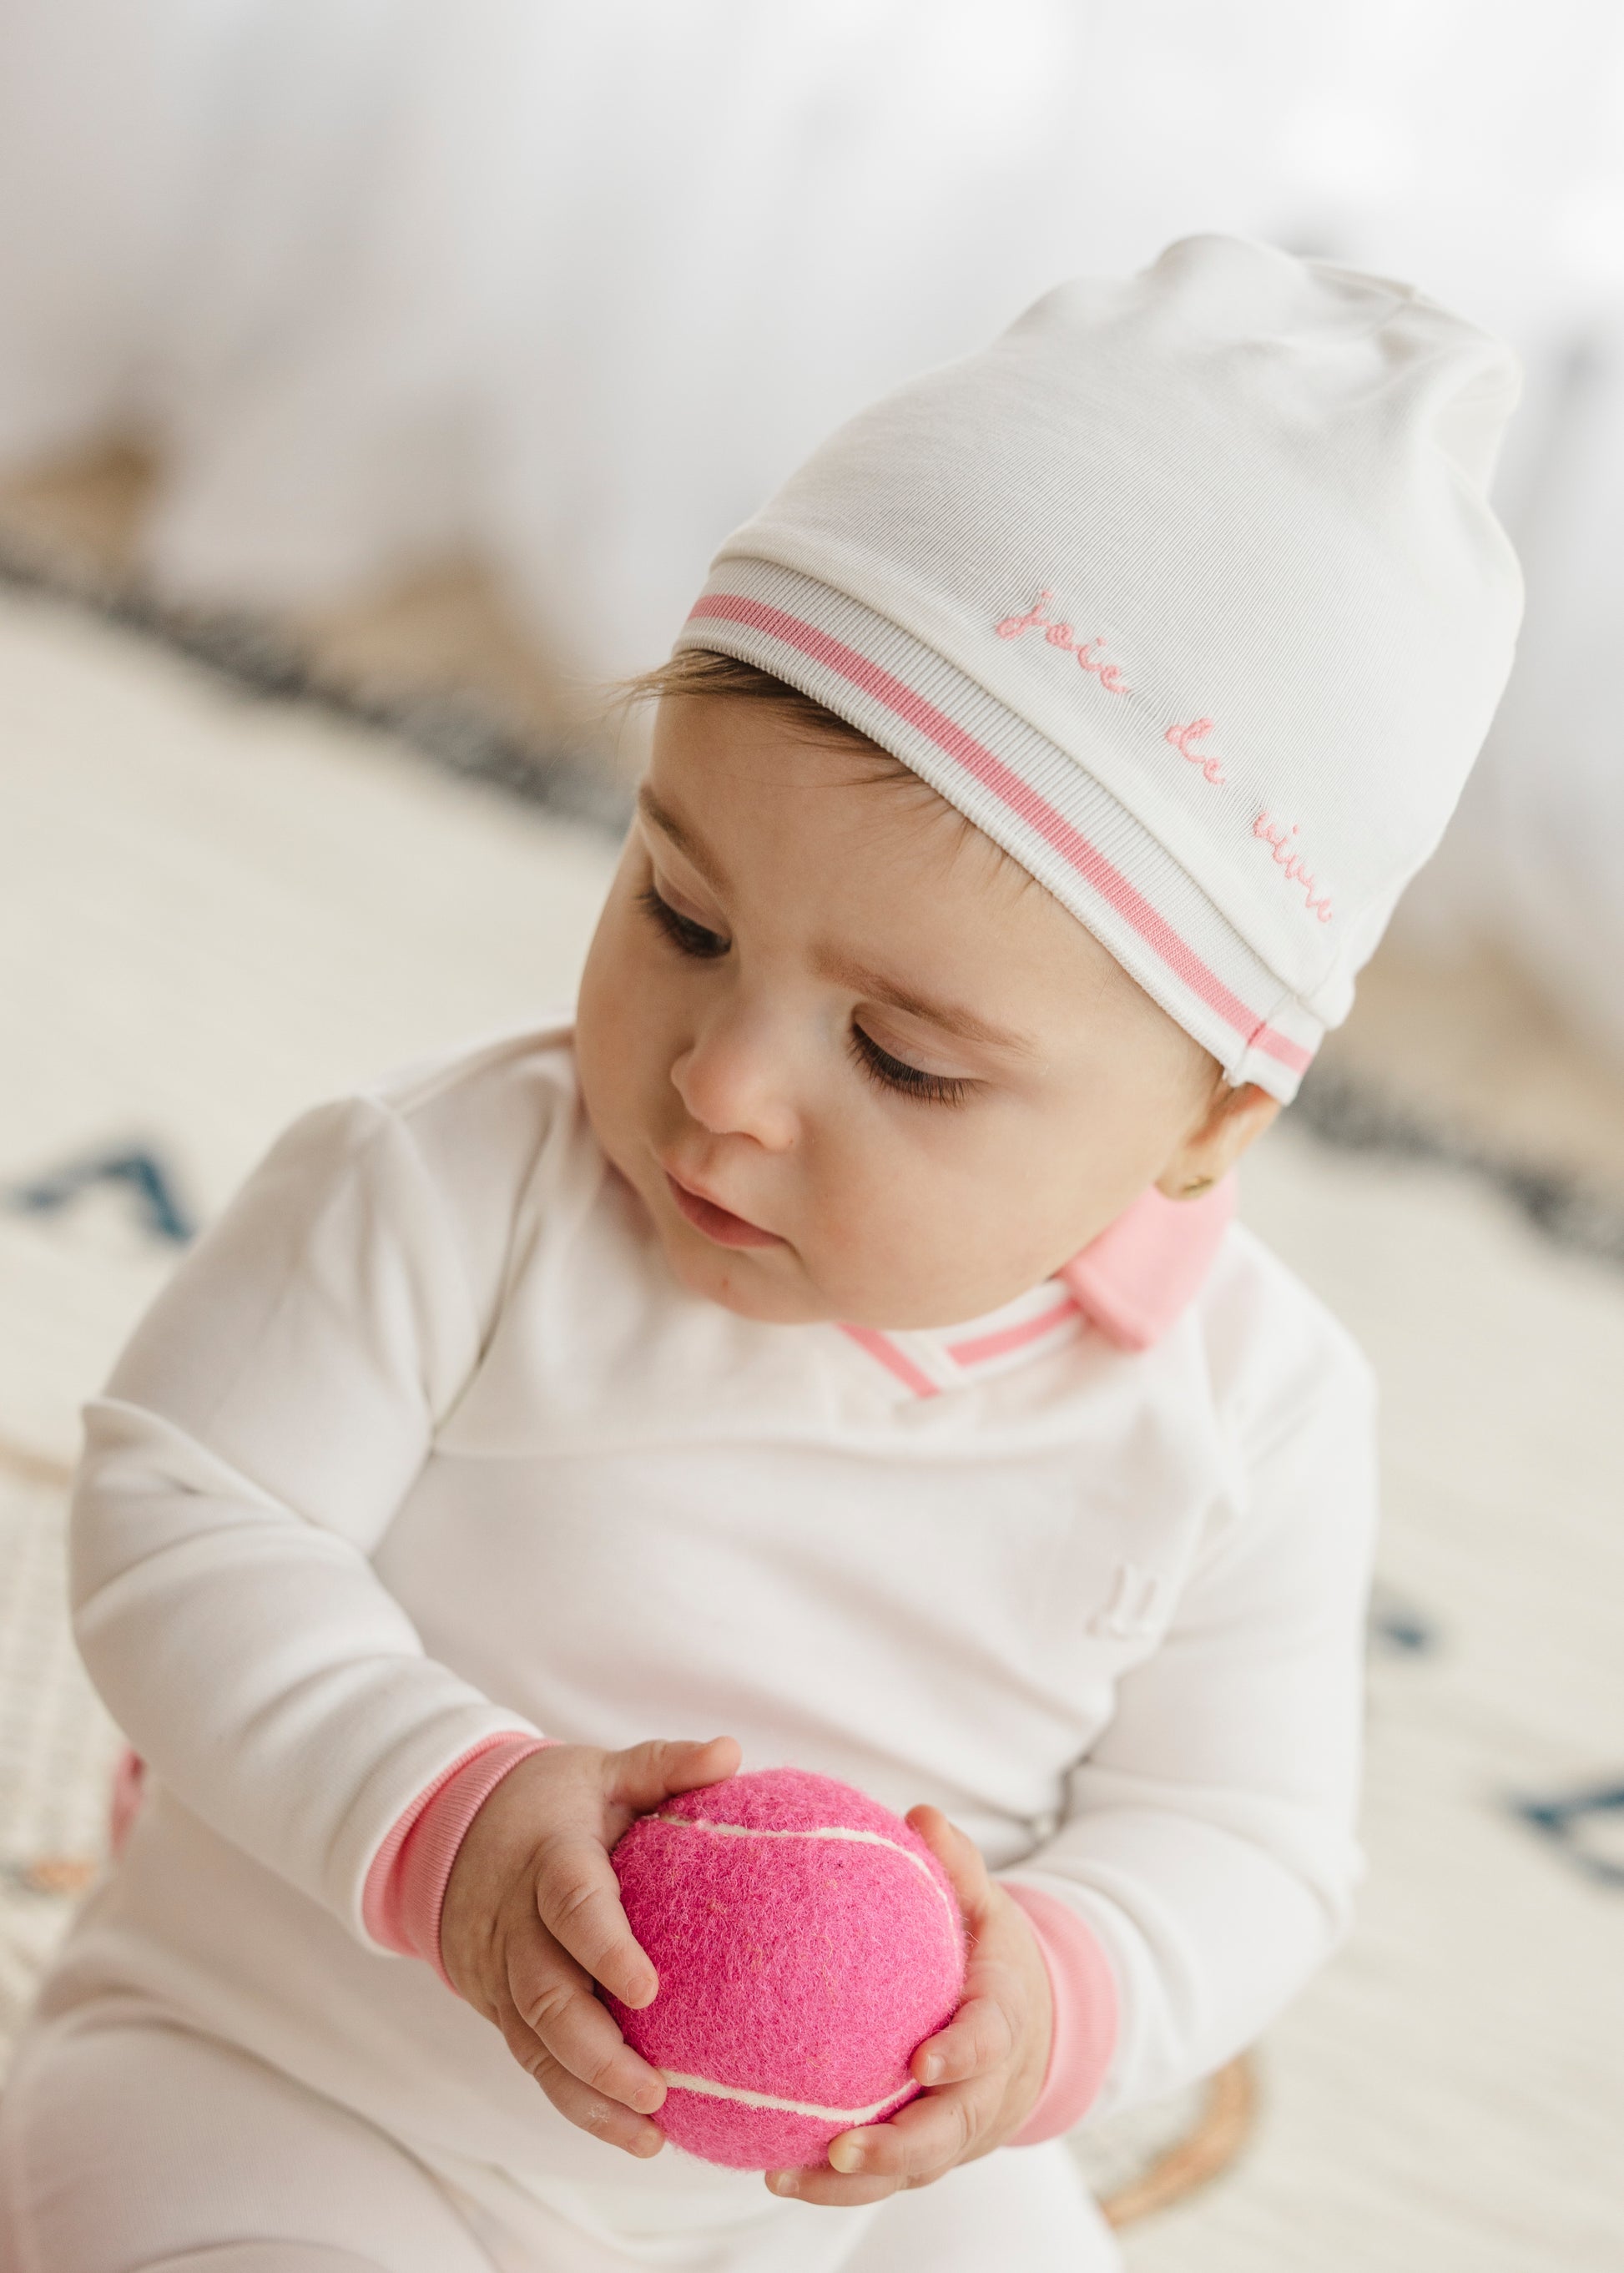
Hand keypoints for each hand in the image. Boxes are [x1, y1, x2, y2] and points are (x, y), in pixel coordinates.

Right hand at [439, 1733, 739, 2157]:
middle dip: (597, 2052)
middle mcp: (518, 1925)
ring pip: (537, 2046)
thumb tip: (732, 1753)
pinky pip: (536, 2062)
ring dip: (589, 2096)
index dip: (605, 1947)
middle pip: (547, 1998)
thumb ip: (665, 1765)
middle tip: (656, 2089)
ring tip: (649, 2133)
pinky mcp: (502, 2009)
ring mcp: (504, 1975)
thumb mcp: (603, 1770)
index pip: (572, 1905)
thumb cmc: (551, 1801)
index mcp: (549, 1860)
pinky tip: (632, 2134)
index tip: (649, 1990)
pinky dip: (577, 2103)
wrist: (452, 1829)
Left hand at [767, 1805, 1051, 2205]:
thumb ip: (959, 1866)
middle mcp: (982, 2091)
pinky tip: (774, 2172)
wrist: (1031, 2034)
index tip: (923, 2057)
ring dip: (851, 2183)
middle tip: (840, 2148)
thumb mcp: (988, 1907)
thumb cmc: (994, 1959)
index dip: (962, 2055)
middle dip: (898, 2150)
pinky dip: (836, 2184)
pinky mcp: (925, 2155)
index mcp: (1002, 2024)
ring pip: (910, 2170)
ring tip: (781, 2176)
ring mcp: (955, 2132)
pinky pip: (884, 2178)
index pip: (989, 2043)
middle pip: (947, 2133)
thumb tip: (921, 1816)